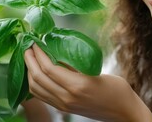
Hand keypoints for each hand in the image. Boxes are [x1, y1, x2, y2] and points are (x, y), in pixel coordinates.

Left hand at [24, 44, 151, 121]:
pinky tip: (35, 73)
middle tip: (28, 46)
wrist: (123, 111)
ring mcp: (63, 105)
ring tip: (30, 57)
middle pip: (38, 78)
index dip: (39, 53)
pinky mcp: (63, 108)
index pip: (49, 69)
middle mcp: (67, 98)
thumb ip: (75, 63)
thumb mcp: (96, 71)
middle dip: (29, 60)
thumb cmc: (116, 88)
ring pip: (36, 89)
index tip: (35, 40)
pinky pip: (41, 96)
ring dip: (29, 71)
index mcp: (77, 86)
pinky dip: (34, 83)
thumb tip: (56, 50)